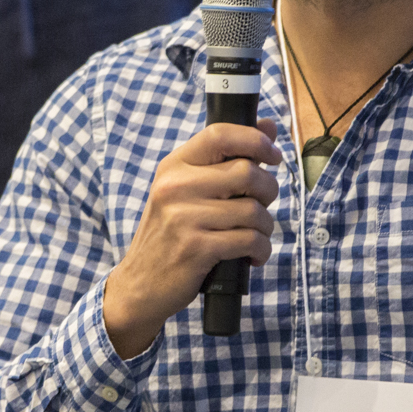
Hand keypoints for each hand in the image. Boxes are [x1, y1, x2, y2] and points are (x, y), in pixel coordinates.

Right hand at [102, 119, 282, 358]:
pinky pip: (249, 240)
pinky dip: (260, 250)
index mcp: (173, 167)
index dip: (255, 140)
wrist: (140, 284)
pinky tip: (252, 256)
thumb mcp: (186, 191)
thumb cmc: (171, 235)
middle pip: (247, 172)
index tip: (272, 155)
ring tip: (256, 236)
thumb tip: (269, 126)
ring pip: (253, 210)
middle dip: (268, 191)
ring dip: (265, 227)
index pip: (220, 134)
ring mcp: (183, 218)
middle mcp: (174, 187)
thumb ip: (225, 160)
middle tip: (262, 206)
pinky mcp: (195, 248)